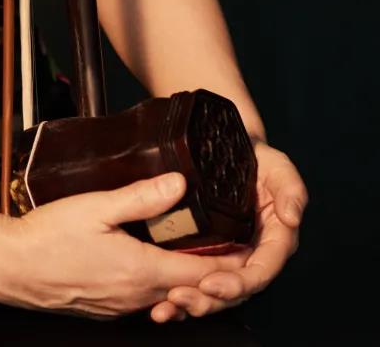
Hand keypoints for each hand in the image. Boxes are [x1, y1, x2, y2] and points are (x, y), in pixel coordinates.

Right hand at [0, 171, 253, 318]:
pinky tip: (152, 263)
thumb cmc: (47, 238)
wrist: (11, 268)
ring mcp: (121, 306)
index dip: (228, 267)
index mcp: (140, 270)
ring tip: (198, 257)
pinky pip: (143, 298)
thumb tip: (178, 183)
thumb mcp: (95, 207)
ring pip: (166, 295)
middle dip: (211, 274)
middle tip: (229, 252)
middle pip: (188, 289)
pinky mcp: (106, 307)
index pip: (200, 275)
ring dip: (184, 280)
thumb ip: (140, 196)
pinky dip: (158, 284)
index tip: (249, 255)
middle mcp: (136, 295)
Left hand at [149, 141, 307, 322]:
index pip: (260, 272)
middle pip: (235, 290)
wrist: (232, 147)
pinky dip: (182, 292)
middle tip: (180, 299)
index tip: (212, 286)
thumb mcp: (279, 167)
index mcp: (274, 242)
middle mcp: (253, 254)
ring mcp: (230, 255)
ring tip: (167, 306)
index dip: (238, 284)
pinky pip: (198, 278)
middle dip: (209, 300)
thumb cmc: (260, 159)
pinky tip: (161, 304)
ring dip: (193, 302)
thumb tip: (292, 218)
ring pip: (216, 291)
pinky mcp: (209, 252)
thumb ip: (291, 189)